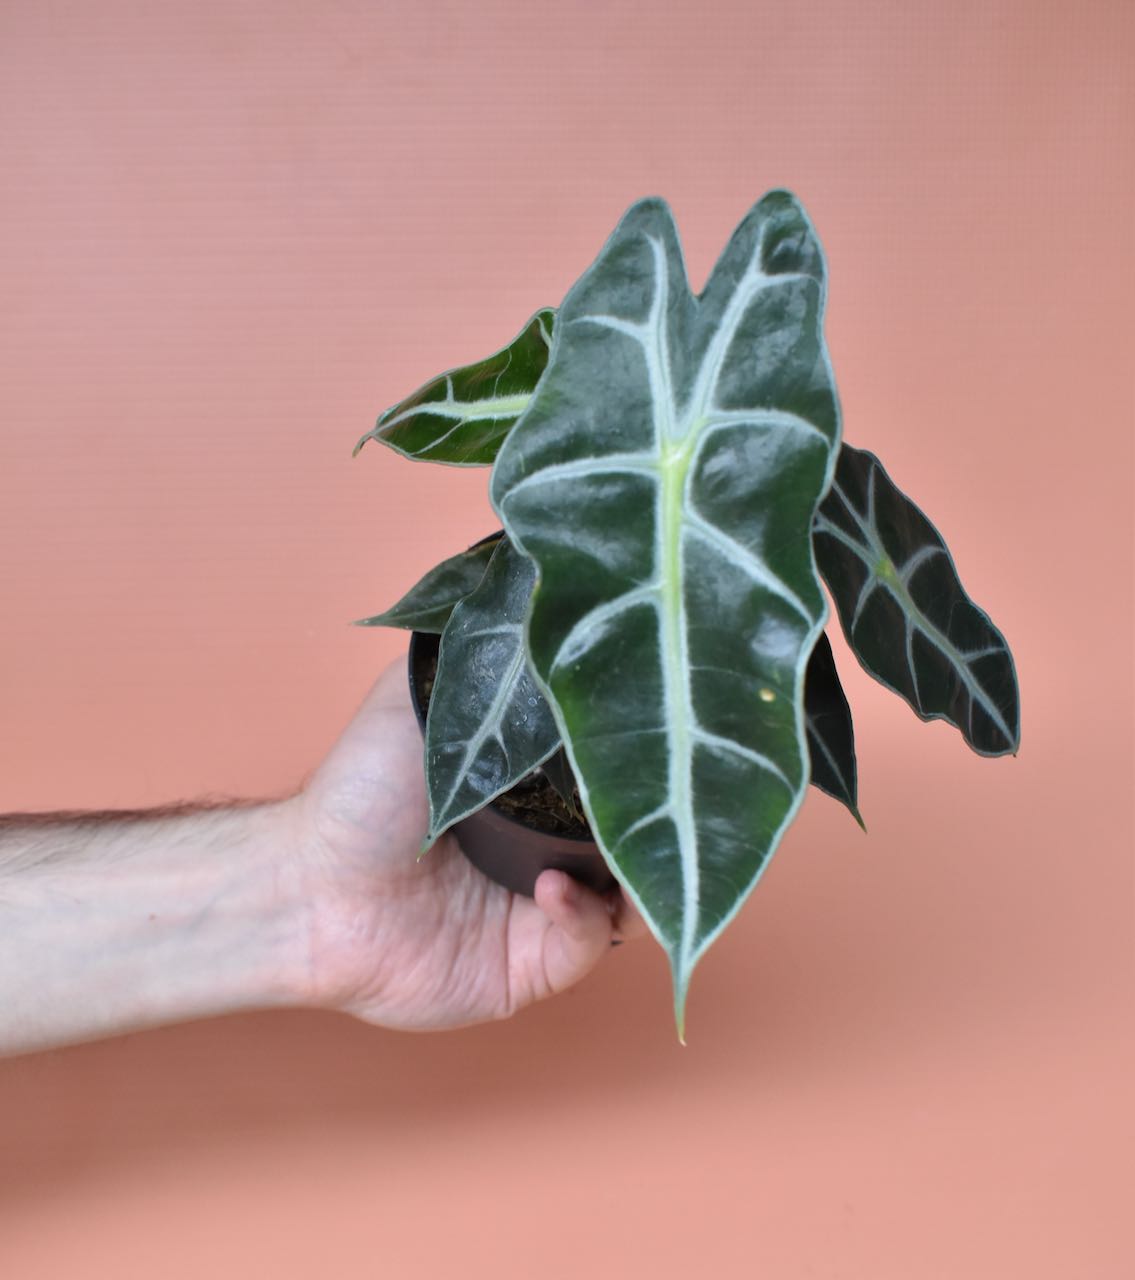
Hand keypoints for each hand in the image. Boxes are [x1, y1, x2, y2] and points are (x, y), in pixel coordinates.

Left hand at [285, 656, 645, 1030]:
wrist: (306, 888)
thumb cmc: (357, 794)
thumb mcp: (420, 699)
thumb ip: (475, 657)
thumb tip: (527, 592)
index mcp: (529, 792)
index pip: (609, 777)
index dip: (641, 761)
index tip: (663, 732)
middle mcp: (543, 849)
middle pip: (635, 838)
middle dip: (658, 820)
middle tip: (676, 794)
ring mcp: (540, 911)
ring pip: (631, 900)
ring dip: (642, 875)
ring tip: (631, 845)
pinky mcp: (528, 968)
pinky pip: (584, 946)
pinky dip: (583, 914)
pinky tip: (552, 884)